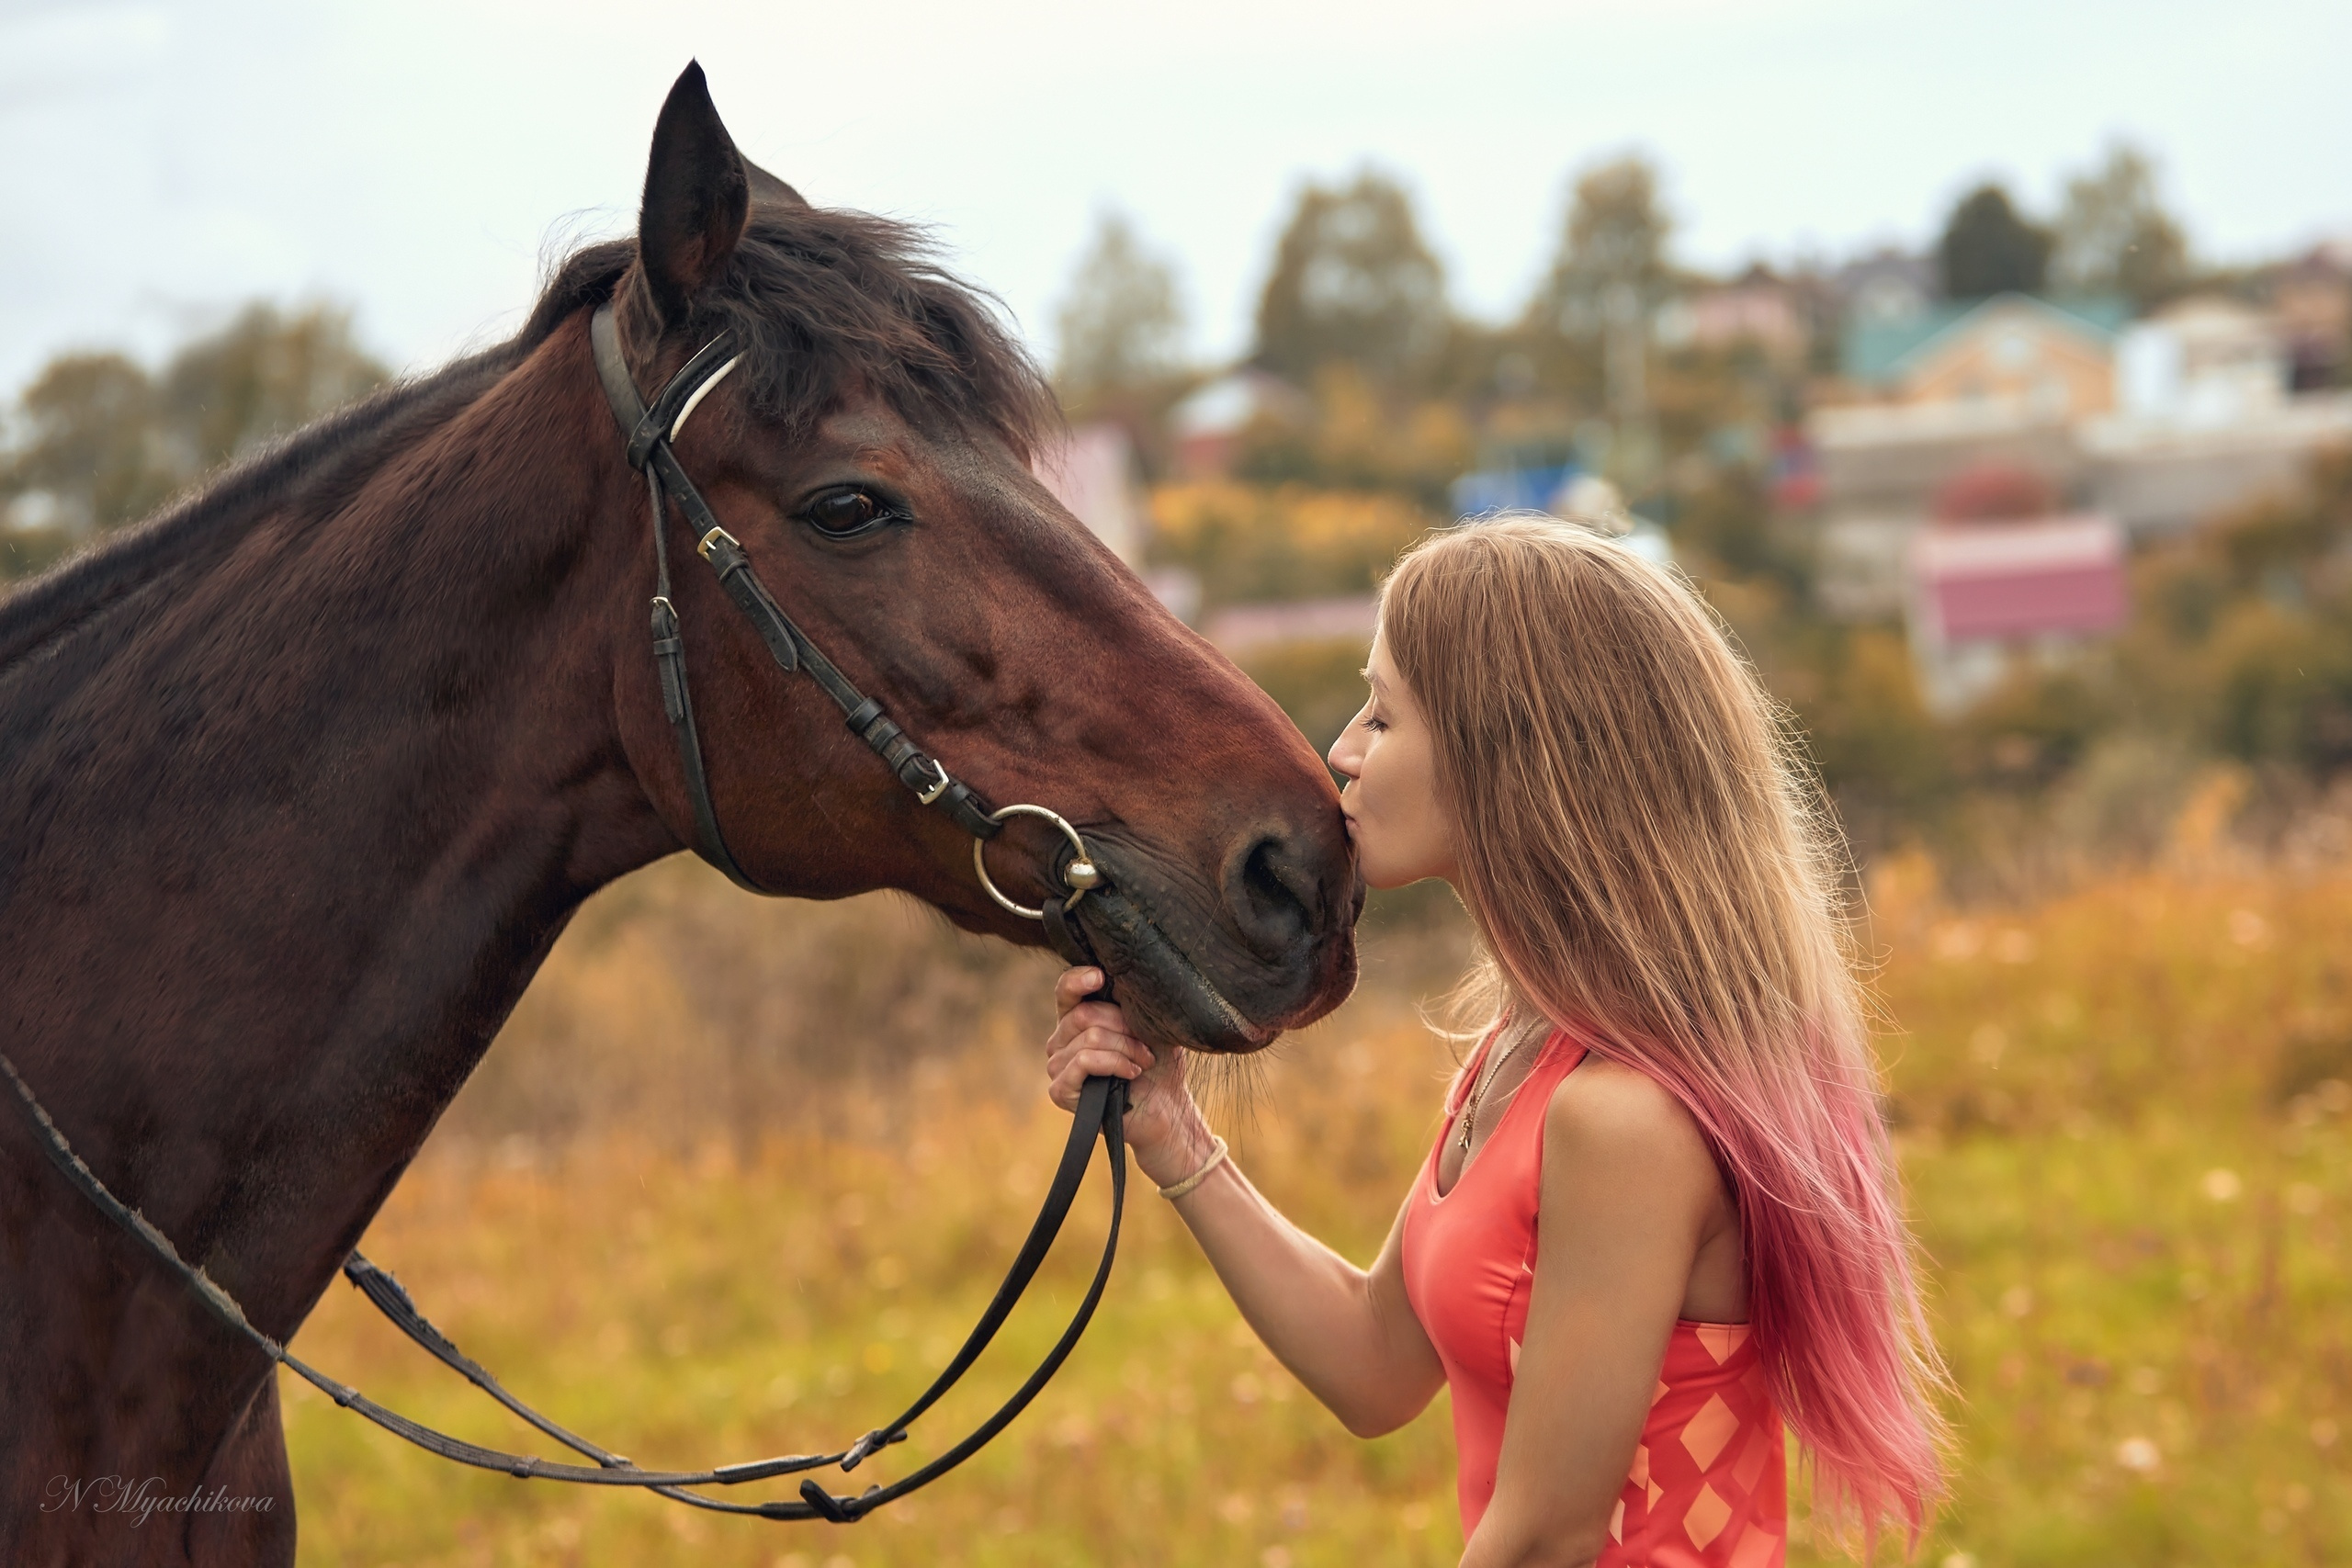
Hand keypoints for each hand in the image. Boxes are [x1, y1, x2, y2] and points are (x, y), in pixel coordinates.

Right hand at [1044, 967, 1213, 1187]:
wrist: (1166, 1107)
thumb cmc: (1157, 1064)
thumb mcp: (1149, 1024)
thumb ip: (1129, 1001)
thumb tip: (1119, 978)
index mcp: (1078, 1018)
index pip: (1066, 990)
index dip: (1079, 979)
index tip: (1101, 977)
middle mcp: (1061, 1040)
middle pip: (1084, 1014)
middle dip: (1123, 1027)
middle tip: (1146, 1044)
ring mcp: (1057, 1066)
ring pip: (1089, 1038)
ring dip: (1125, 1049)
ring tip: (1143, 1061)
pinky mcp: (1060, 1090)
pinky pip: (1084, 1061)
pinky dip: (1115, 1064)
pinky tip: (1131, 1073)